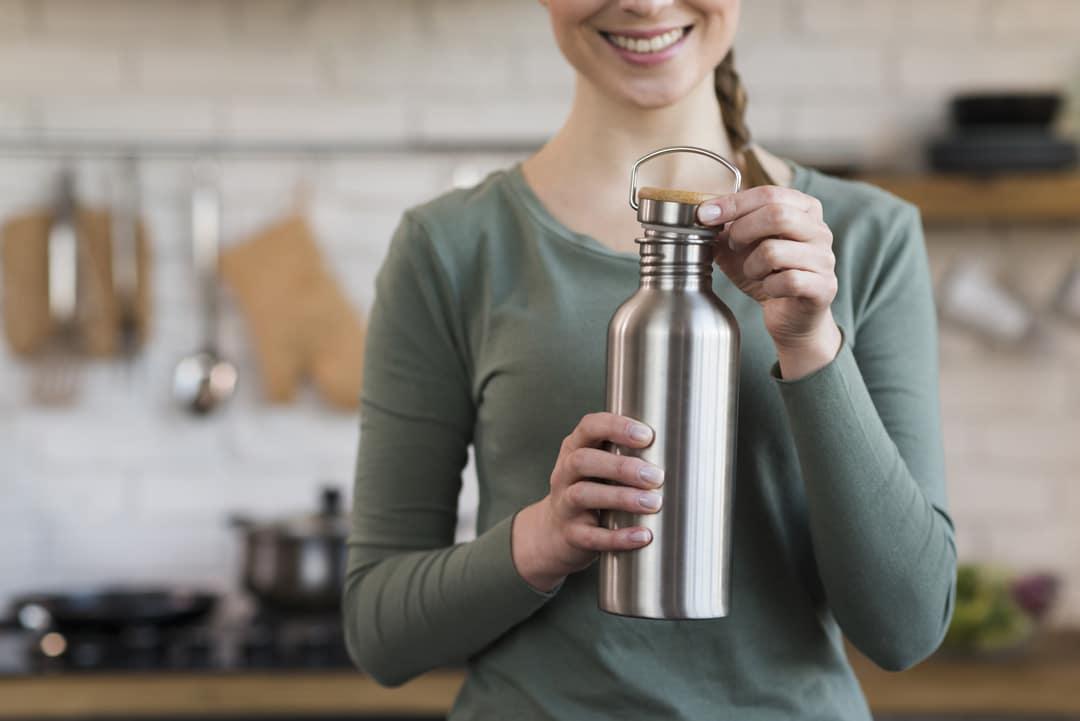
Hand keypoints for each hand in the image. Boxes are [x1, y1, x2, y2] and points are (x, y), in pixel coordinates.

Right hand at [511, 412, 664, 592]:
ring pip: (584, 495)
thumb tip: (682, 451)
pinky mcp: (570, 534)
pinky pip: (591, 536)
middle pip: (583, 461)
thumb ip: (625, 454)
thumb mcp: (598, 466)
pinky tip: (643, 536)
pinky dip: (618, 537)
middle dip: (621, 467)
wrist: (554, 533)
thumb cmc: (590, 490)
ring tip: (653, 503)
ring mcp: (564, 504)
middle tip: (656, 476)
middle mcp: (565, 473)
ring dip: (621, 497)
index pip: (589, 427)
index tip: (646, 436)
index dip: (616, 428)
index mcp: (575, 448)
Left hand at [697, 186, 841, 377]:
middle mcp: (820, 230)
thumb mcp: (739, 248)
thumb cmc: (767, 274)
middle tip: (732, 246)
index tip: (705, 215)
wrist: (790, 315)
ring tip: (753, 272)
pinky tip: (768, 289)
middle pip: (777, 215)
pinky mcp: (824, 287)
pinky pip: (788, 281)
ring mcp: (825, 258)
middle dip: (742, 231)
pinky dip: (768, 286)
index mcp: (804, 209)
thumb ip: (723, 228)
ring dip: (752, 265)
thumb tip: (701, 215)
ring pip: (776, 251)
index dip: (733, 203)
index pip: (768, 193)